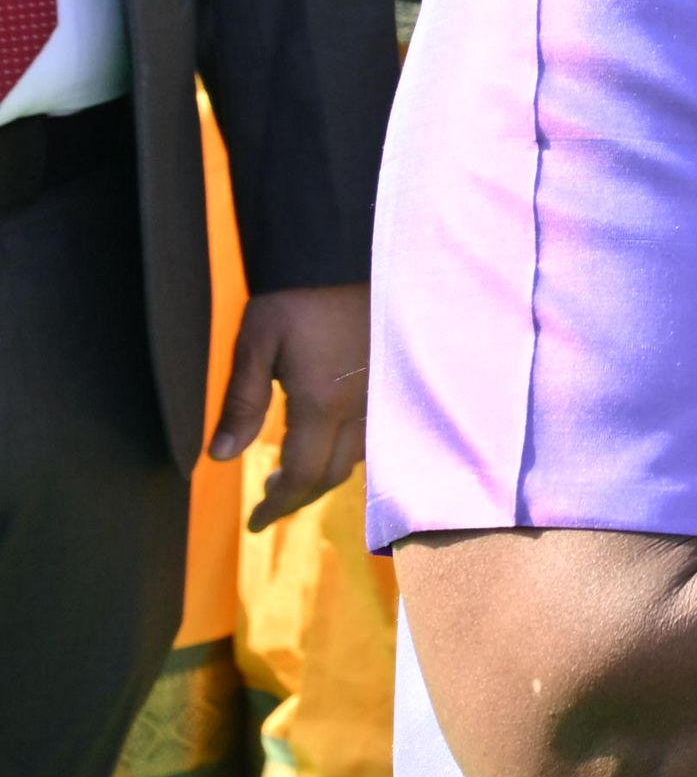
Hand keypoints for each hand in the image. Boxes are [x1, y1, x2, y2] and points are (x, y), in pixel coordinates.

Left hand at [217, 282, 373, 528]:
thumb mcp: (257, 343)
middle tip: (267, 504)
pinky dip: (346, 453)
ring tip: (292, 475)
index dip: (277, 504)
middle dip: (297, 496)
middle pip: (331, 474)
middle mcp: (360, 409)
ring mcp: (383, 397)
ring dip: (322, 475)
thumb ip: (242, 402)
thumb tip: (221, 456)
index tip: (255, 522)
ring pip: (356, 458)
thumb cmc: (297, 296)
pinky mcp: (393, 382)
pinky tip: (329, 442)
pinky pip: (374, 435)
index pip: (301, 474)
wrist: (352, 255)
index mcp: (321, 404)